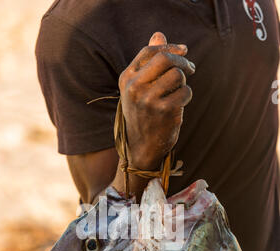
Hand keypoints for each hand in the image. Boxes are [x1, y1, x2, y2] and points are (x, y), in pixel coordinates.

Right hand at [118, 32, 194, 170]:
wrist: (140, 147)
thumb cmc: (142, 114)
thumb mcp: (138, 88)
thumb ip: (148, 62)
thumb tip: (158, 35)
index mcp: (126, 78)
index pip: (150, 51)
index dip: (170, 47)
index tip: (184, 51)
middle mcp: (134, 87)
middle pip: (165, 58)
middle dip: (182, 61)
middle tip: (191, 68)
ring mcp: (149, 99)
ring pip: (178, 75)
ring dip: (184, 82)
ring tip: (179, 93)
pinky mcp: (164, 111)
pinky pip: (185, 92)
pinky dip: (186, 97)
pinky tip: (179, 106)